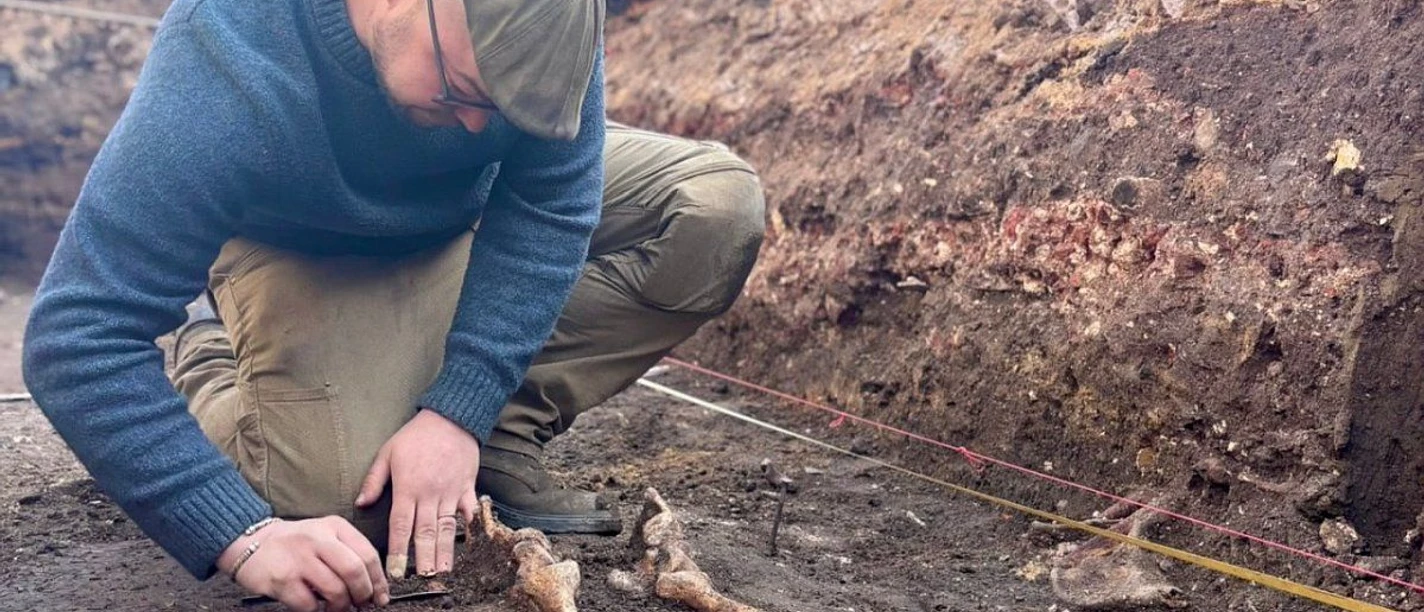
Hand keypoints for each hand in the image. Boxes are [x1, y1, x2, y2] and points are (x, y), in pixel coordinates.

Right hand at [217, 517, 388, 611]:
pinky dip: (317, 611)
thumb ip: (349, 553)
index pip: (368, 554)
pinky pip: (310, 604)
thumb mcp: (325, 534)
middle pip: (355, 572)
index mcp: (334, 526)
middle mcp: (318, 539)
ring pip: (335, 590)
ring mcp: (299, 558)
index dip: (379, 580)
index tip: (381, 596)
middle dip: (363, 594)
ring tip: (338, 608)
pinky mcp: (282, 579)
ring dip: (342, 607)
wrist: (250, 543)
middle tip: (361, 604)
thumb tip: (374, 587)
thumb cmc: (295, 544)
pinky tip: (316, 607)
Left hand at [356, 408, 479, 578]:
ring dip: (445, 550)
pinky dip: (469, 523)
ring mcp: (451, 491)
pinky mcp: (467, 486)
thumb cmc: (416, 435)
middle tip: (424, 579)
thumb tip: (361, 504)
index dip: (398, 550)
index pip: (401, 525)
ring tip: (443, 570)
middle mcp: (430, 493)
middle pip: (426, 532)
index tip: (396, 571)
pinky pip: (468, 508)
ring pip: (447, 526)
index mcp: (408, 487)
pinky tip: (468, 539)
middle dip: (424, 558)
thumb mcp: (388, 452)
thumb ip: (374, 480)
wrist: (452, 417)